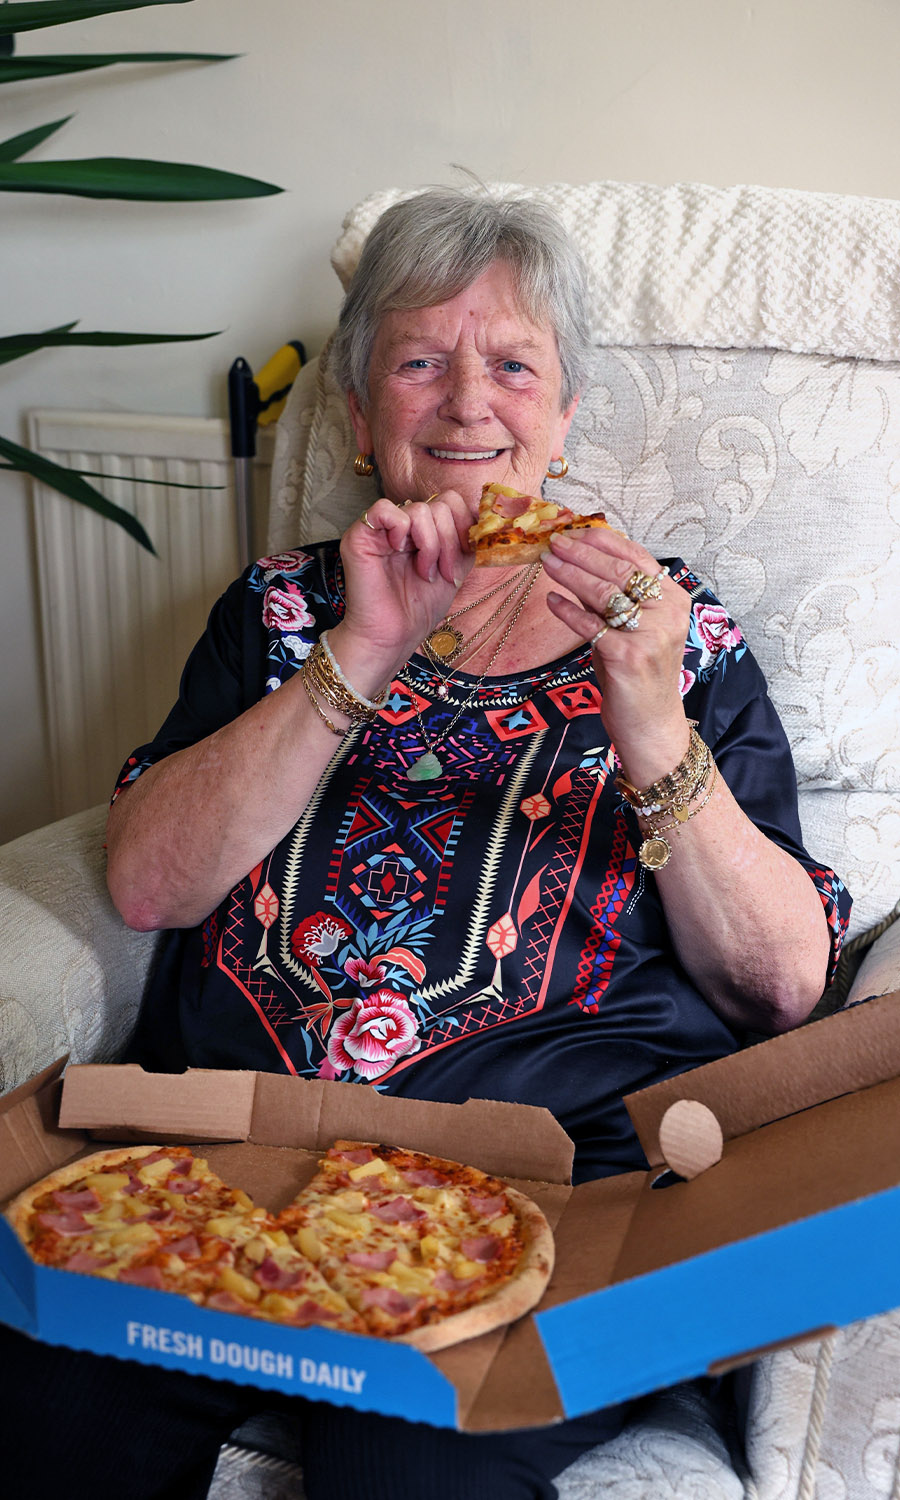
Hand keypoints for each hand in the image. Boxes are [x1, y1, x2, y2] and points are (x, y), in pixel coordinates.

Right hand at [334, 491, 476, 682]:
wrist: (392, 637)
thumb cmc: (418, 609)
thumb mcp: (456, 570)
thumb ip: (467, 541)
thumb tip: (485, 516)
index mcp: (424, 530)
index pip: (451, 501)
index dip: (464, 526)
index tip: (462, 561)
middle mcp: (403, 525)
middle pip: (441, 504)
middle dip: (450, 541)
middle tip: (443, 573)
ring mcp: (381, 528)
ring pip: (419, 509)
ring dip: (430, 544)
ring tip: (424, 572)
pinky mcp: (360, 534)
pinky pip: (385, 509)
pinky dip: (401, 529)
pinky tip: (399, 552)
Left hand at [542, 527, 691, 780]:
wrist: (651, 724)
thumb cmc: (638, 674)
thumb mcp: (630, 628)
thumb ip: (611, 597)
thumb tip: (577, 561)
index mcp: (673, 599)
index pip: (636, 557)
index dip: (602, 540)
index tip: (574, 530)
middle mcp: (668, 613)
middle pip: (618, 570)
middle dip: (582, 553)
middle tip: (553, 541)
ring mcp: (651, 635)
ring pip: (604, 593)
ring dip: (571, 574)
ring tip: (547, 561)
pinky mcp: (628, 656)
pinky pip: (591, 625)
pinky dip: (568, 610)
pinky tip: (552, 599)